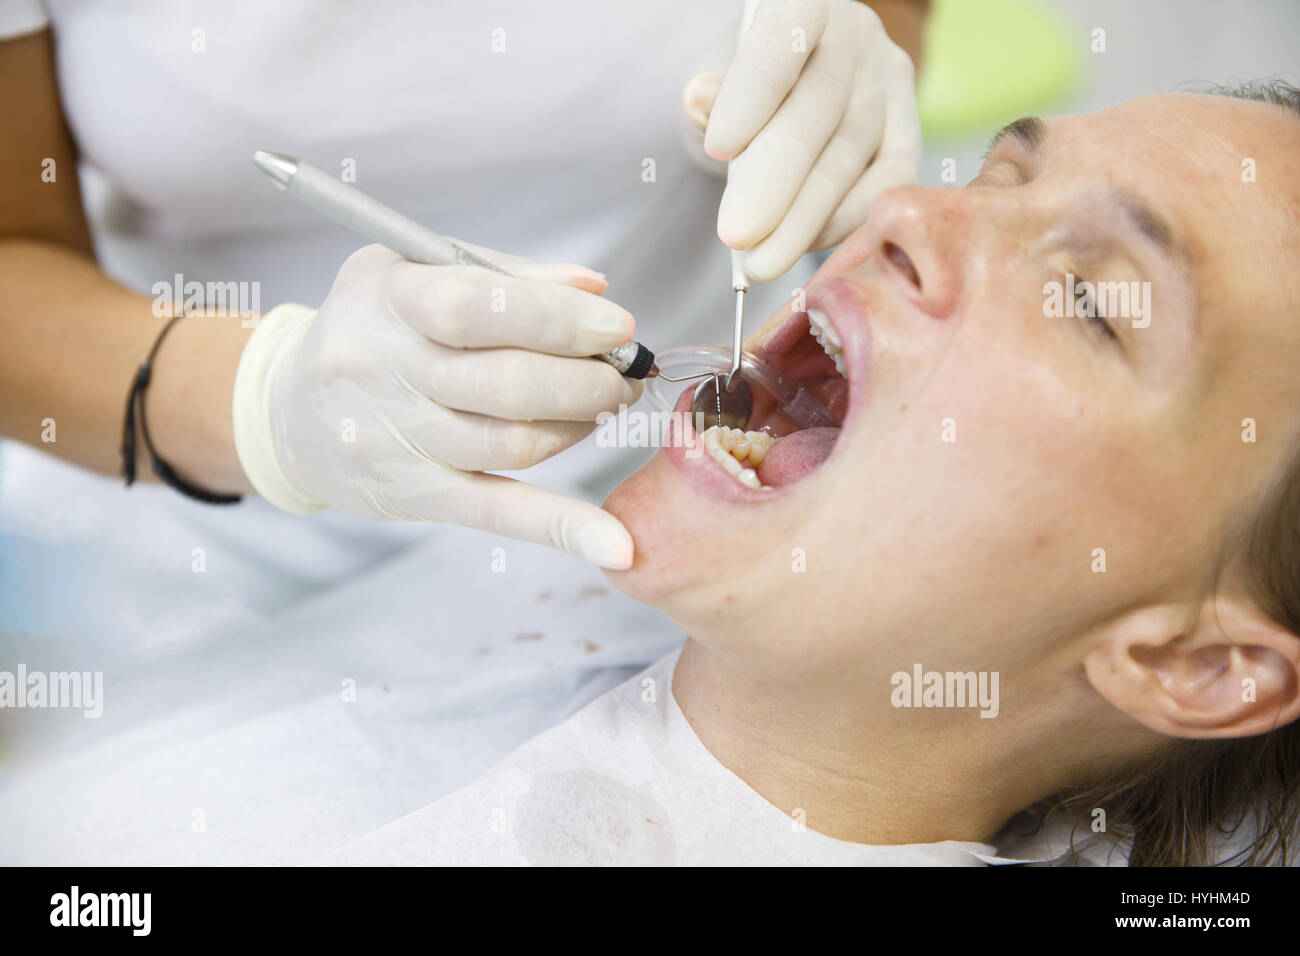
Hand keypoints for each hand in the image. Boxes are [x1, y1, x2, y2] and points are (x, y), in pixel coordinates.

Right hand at [232, 243, 642, 568]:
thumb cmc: (374, 328)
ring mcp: (395, 442)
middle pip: (506, 385)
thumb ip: (505, 274)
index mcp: (384, 298)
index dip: (557, 319)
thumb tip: (593, 290)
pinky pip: (498, 514)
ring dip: (580, 425)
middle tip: (623, 372)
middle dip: (587, 379)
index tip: (618, 326)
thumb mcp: (415, 273)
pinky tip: (615, 543)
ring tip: (604, 404)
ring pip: (513, 444)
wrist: (290, 410)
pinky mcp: (416, 497)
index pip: (476, 307)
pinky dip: (562, 529)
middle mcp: (380, 371)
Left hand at [683, 0, 921, 280]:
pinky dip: (842, 222)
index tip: (718, 147)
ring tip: (761, 261)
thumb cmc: (753, 75)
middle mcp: (855, 36)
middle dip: (775, 180)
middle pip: (818, 109)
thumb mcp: (723, 68)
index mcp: (801, 4)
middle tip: (737, 233)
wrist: (805, 79)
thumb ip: (716, 89)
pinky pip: (884, 184)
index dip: (753, 92)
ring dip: (803, 219)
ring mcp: (889, 82)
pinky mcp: (909, 131)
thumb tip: (700, 99)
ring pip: (850, 155)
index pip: (781, 40)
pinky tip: (803, 247)